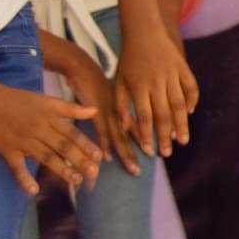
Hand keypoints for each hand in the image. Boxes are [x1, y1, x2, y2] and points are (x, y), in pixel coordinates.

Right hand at [0, 80, 103, 196]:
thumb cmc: (19, 100)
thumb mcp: (46, 100)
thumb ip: (71, 108)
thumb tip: (95, 111)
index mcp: (49, 117)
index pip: (71, 133)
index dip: (86, 145)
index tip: (99, 157)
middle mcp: (38, 129)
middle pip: (61, 146)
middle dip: (79, 160)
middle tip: (93, 173)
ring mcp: (22, 140)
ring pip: (45, 157)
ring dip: (61, 169)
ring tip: (75, 180)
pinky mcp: (7, 150)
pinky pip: (16, 167)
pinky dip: (24, 179)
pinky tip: (34, 191)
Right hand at [71, 62, 145, 177]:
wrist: (83, 68)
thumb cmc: (97, 84)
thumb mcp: (113, 97)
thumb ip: (120, 111)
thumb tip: (125, 126)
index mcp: (125, 107)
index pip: (139, 126)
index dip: (145, 140)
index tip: (155, 155)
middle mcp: (120, 110)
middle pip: (131, 134)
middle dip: (138, 153)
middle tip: (142, 170)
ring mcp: (108, 111)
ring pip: (119, 135)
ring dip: (126, 153)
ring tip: (134, 169)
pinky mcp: (94, 111)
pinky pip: (101, 130)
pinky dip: (104, 144)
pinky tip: (107, 157)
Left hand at [115, 23, 199, 156]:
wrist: (142, 29)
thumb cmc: (128, 58)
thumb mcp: (118, 80)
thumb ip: (120, 104)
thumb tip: (125, 127)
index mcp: (137, 86)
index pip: (143, 117)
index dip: (147, 136)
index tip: (150, 151)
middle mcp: (155, 82)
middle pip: (162, 115)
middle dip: (165, 136)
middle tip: (168, 152)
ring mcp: (170, 74)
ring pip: (178, 104)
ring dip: (182, 124)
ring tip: (183, 140)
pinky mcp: (182, 66)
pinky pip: (190, 86)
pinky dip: (193, 100)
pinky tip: (191, 113)